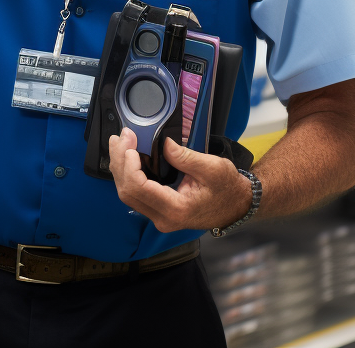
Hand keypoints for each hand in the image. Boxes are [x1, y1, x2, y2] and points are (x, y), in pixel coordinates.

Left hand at [108, 129, 252, 232]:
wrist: (236, 205)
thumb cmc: (227, 188)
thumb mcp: (212, 168)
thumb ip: (185, 157)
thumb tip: (164, 143)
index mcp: (176, 209)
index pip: (139, 188)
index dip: (129, 165)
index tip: (130, 144)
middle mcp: (163, 218)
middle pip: (128, 192)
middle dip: (120, 162)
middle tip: (121, 137)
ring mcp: (159, 216)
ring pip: (128, 194)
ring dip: (120, 167)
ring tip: (118, 142)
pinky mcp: (158, 210)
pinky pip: (135, 194)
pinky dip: (127, 173)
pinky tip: (126, 156)